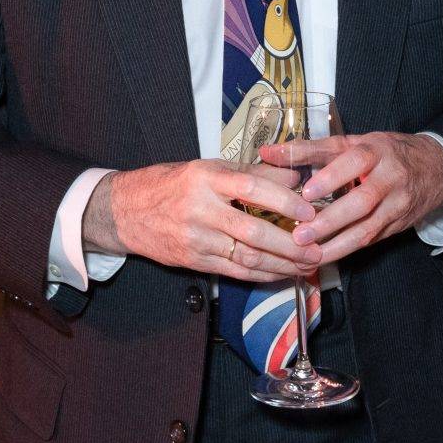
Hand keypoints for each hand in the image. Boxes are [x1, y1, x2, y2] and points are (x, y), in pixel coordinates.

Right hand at [81, 160, 319, 281]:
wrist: (126, 211)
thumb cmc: (171, 184)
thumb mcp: (208, 168)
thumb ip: (251, 173)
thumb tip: (293, 177)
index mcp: (205, 178)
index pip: (251, 188)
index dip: (284, 200)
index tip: (309, 211)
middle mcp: (200, 209)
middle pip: (253, 231)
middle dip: (290, 244)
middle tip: (317, 248)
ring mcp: (196, 239)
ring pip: (246, 256)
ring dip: (282, 264)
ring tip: (308, 265)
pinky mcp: (194, 260)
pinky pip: (234, 271)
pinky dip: (262, 274)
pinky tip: (282, 273)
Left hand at [259, 132, 442, 263]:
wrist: (436, 168)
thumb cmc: (385, 152)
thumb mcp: (353, 142)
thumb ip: (310, 149)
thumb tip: (267, 153)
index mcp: (377, 151)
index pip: (355, 162)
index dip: (331, 178)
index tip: (305, 193)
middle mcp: (390, 178)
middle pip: (362, 201)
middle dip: (330, 221)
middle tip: (300, 235)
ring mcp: (397, 205)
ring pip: (368, 229)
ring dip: (337, 245)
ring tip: (308, 255)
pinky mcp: (397, 226)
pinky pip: (370, 241)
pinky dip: (346, 250)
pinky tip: (324, 257)